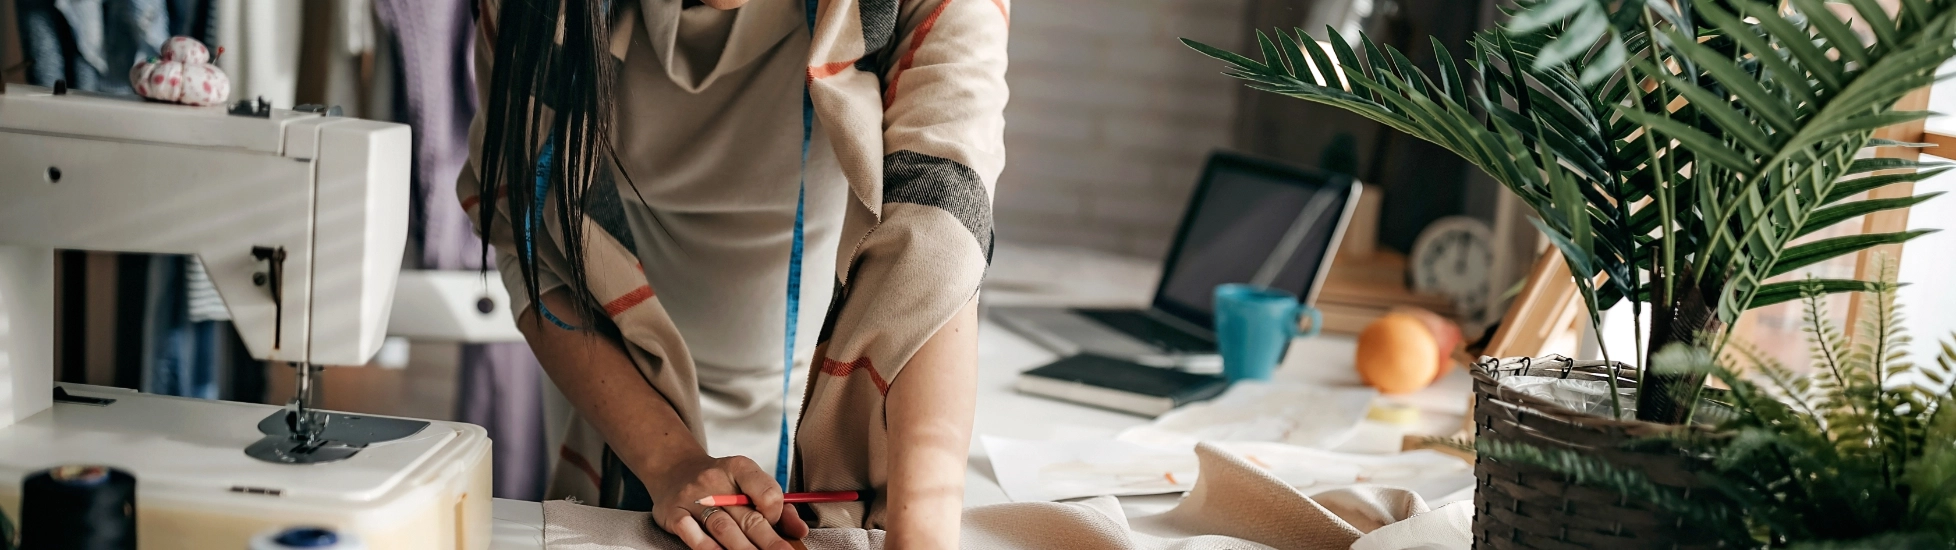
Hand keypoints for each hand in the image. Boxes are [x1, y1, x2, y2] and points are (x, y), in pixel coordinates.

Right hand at [648, 454, 809, 549]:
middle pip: (748, 517)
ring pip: (724, 529)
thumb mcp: (747, 481)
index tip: (778, 525)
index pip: (766, 492)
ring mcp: (693, 498)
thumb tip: (799, 530)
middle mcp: (715, 481)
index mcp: (739, 468)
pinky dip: (709, 548)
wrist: (673, 470)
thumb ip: (774, 503)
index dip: (777, 513)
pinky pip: (693, 535)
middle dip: (769, 542)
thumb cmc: (718, 481)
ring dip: (743, 549)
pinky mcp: (674, 514)